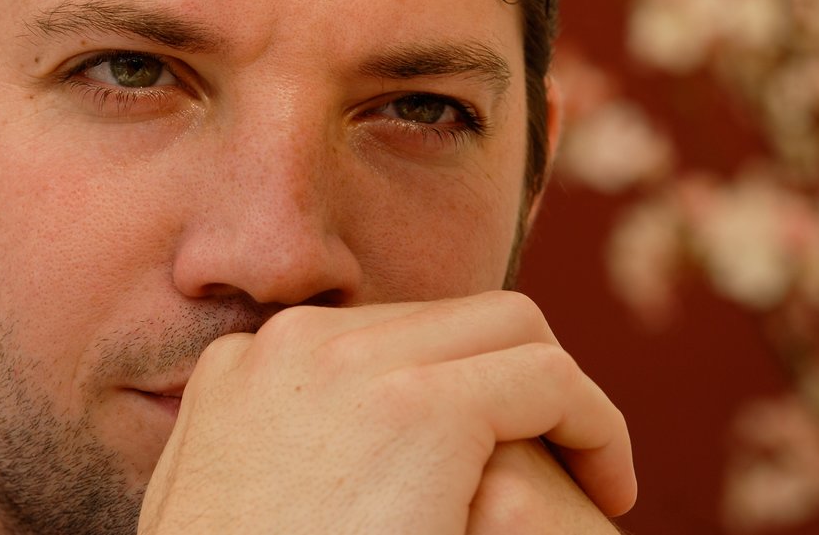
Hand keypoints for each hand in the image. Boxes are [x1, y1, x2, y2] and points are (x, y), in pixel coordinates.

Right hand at [138, 291, 634, 533]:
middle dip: (497, 371)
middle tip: (539, 448)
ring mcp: (353, 365)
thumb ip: (247, 447)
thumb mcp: (210, 499)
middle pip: (438, 319)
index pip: (369, 335)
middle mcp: (294, 345)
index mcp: (241, 366)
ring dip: (551, 388)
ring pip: (504, 326)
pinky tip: (608, 488)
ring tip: (584, 465)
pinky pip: (550, 376)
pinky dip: (595, 423)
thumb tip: (277, 443)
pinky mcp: (423, 408)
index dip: (438, 385)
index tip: (471, 450)